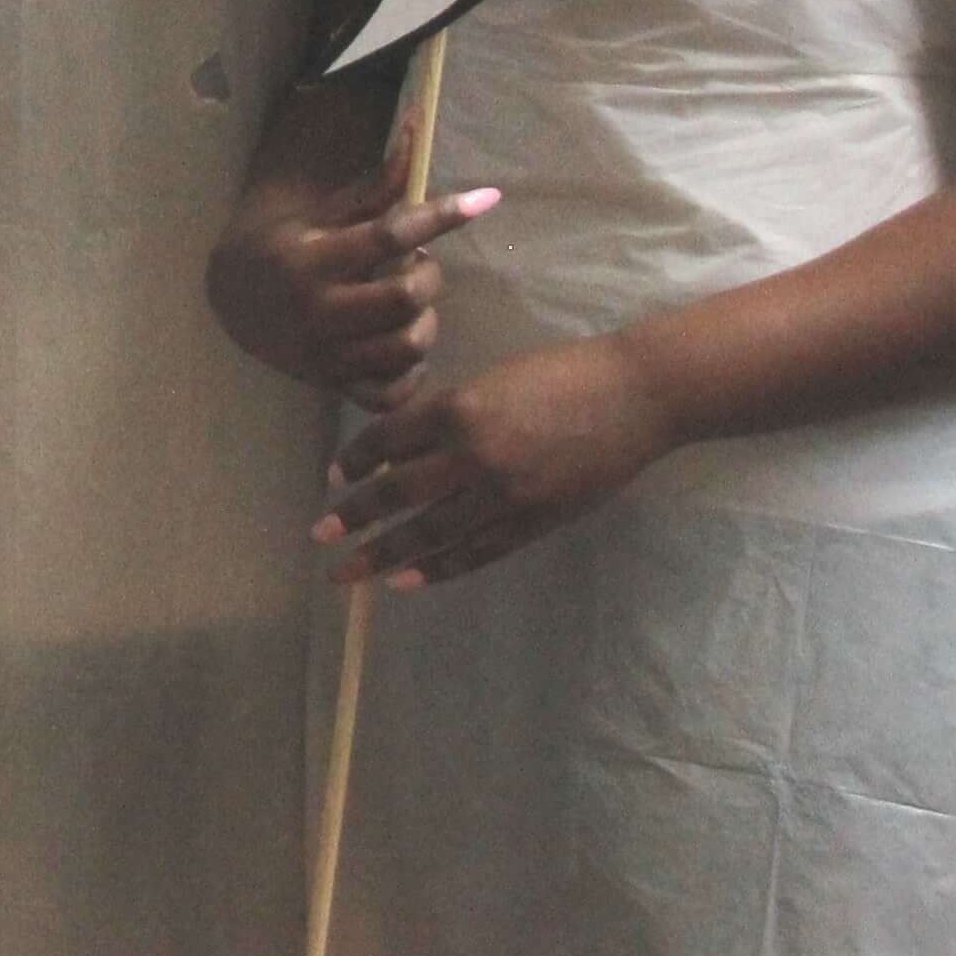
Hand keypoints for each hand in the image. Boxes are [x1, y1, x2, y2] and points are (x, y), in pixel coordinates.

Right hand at [208, 127, 495, 406]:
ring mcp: (324, 354)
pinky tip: (402, 347)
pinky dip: (409, 375)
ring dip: (425, 323)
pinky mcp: (331, 385)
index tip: (484, 199)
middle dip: (429, 276)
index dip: (442, 214)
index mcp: (312, 258)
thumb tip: (419, 129)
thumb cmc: (288, 243)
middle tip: (419, 264)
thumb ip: (377, 185)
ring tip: (412, 305)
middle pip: (404, 298)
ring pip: (406, 348)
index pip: (389, 234)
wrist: (230, 298)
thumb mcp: (323, 211)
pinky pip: (389, 395)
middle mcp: (316, 309)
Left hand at [318, 337, 674, 588]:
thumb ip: (445, 416)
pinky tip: (407, 581)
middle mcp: (474, 454)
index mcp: (459, 408)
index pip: (385, 440)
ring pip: (430, 532)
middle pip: (398, 493)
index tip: (334, 480)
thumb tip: (398, 450)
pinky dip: (438, 568)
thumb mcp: (491, 381)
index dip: (355, 462)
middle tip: (320, 538)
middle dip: (354, 518)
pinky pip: (476, 552)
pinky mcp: (534, 521)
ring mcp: (505, 493)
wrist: (635, 395)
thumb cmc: (561, 375)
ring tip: (349, 574)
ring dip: (384, 554)